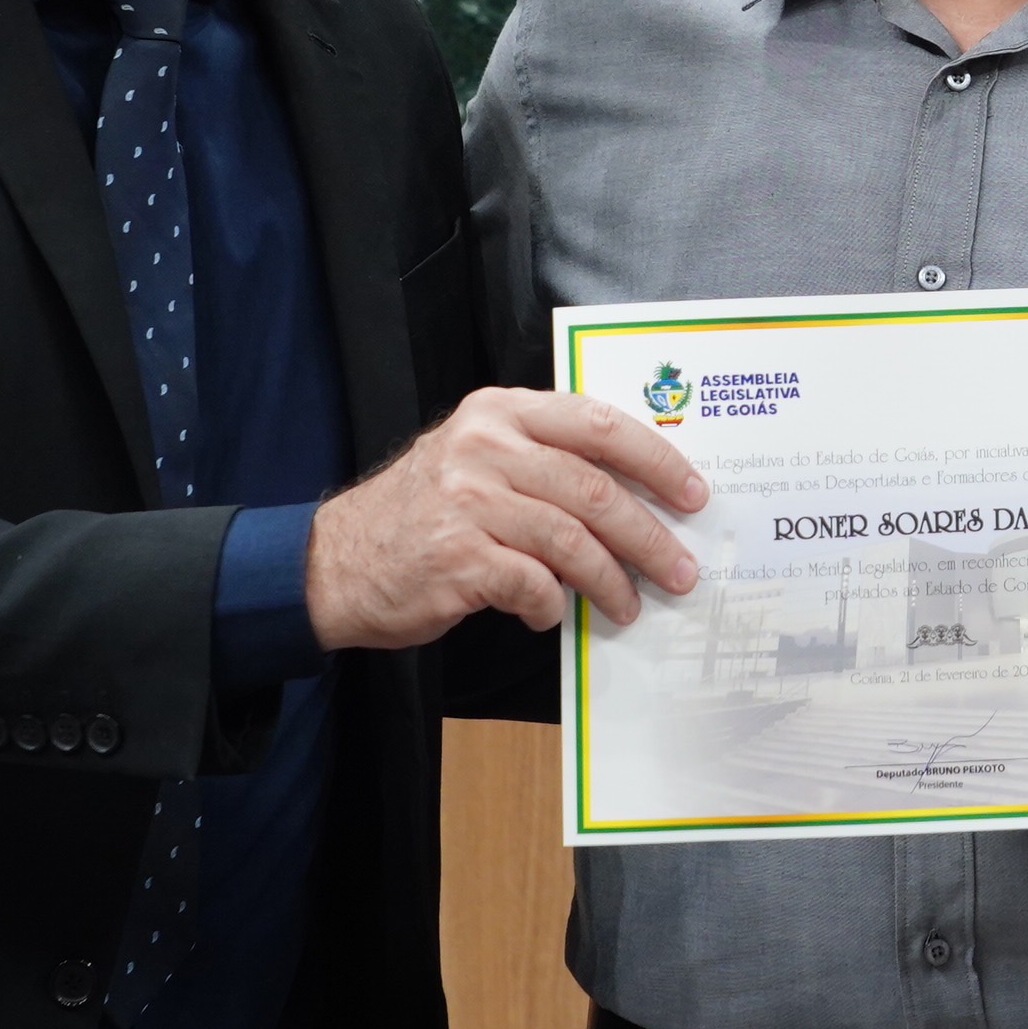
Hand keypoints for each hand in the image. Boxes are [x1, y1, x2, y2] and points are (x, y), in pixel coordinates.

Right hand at [303, 387, 706, 651]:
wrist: (335, 562)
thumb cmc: (422, 513)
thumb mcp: (476, 458)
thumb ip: (543, 459)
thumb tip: (633, 494)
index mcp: (500, 412)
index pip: (597, 424)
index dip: (655, 460)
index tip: (692, 492)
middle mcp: (485, 447)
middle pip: (595, 490)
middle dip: (649, 536)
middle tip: (680, 568)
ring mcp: (469, 501)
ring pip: (572, 541)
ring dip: (611, 581)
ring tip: (629, 605)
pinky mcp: (457, 558)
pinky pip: (532, 584)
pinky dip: (552, 606)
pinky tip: (552, 616)